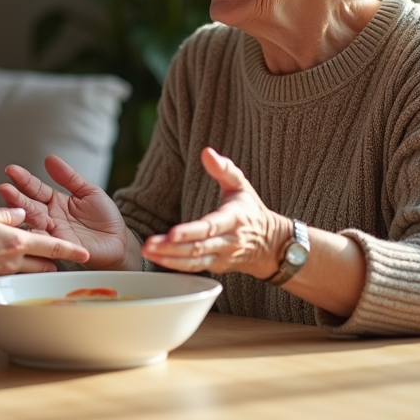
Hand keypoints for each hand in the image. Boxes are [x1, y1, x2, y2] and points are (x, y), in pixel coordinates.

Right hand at [0, 155, 133, 270]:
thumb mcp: (88, 191)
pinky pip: (43, 240)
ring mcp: (52, 232)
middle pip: (28, 205)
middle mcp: (49, 216)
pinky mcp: (58, 246)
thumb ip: (69, 177)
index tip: (11, 170)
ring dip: (21, 213)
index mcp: (55, 201)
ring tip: (11, 204)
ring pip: (32, 222)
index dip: (24, 179)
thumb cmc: (105, 217)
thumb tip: (49, 158)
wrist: (119, 241)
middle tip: (3, 187)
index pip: (35, 188)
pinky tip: (25, 225)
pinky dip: (34, 232)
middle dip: (15, 196)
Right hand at [0, 207, 89, 280]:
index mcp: (18, 241)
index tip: (87, 255)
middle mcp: (14, 260)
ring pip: (30, 271)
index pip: (53, 247)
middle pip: (45, 263)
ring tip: (31, 255)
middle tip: (54, 252)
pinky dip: (18, 270)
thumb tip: (22, 212)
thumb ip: (9, 213)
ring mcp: (3, 273)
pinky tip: (9, 262)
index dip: (72, 251)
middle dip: (52, 259)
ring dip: (36, 265)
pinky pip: (13, 276)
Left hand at [141, 147, 290, 277]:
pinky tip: (158, 259)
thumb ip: (224, 169)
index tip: (172, 233)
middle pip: (198, 247)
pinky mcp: (217, 267)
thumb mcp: (241, 186)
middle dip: (172, 248)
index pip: (210, 227)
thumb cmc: (251, 211)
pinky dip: (176, 266)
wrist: (271, 245)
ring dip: (170, 259)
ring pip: (195, 261)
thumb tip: (206, 152)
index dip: (191, 232)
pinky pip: (195, 267)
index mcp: (234, 219)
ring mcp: (222, 257)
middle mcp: (228, 241)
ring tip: (148, 252)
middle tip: (148, 245)